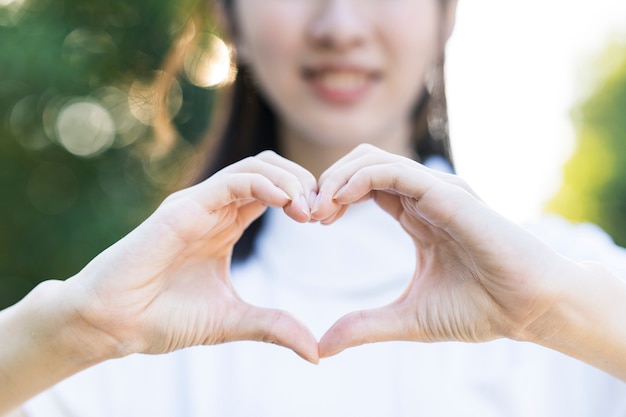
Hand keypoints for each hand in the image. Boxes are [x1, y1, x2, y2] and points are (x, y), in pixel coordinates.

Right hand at [66, 151, 319, 362]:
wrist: (114, 325)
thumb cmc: (164, 318)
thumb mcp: (232, 321)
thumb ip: (274, 327)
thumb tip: (317, 353)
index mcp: (226, 224)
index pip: (275, 191)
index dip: (304, 198)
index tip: (327, 221)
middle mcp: (214, 208)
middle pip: (270, 170)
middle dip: (304, 182)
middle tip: (324, 212)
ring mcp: (198, 204)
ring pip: (255, 167)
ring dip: (290, 180)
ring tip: (309, 211)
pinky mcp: (183, 207)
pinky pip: (232, 180)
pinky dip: (265, 184)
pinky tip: (287, 203)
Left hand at [313, 144, 565, 356]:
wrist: (530, 310)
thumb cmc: (481, 309)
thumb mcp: (408, 318)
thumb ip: (365, 326)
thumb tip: (323, 347)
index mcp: (416, 214)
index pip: (364, 185)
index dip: (333, 197)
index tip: (313, 222)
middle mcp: (424, 195)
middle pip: (362, 163)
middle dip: (328, 182)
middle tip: (308, 214)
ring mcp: (436, 190)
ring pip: (373, 158)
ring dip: (337, 177)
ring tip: (319, 209)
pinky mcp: (447, 193)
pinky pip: (394, 170)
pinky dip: (359, 178)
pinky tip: (338, 201)